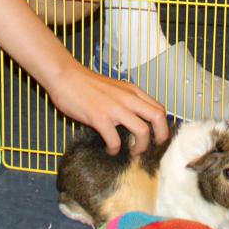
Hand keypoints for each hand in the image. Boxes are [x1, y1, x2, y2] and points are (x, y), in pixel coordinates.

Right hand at [48, 60, 169, 154]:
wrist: (65, 76)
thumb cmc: (86, 83)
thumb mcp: (114, 88)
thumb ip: (126, 100)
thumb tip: (134, 119)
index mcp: (133, 91)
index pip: (159, 108)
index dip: (163, 126)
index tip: (157, 138)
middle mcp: (128, 98)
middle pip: (158, 118)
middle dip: (161, 137)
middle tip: (152, 148)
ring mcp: (115, 108)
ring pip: (142, 131)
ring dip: (140, 146)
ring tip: (133, 152)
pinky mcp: (100, 118)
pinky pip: (115, 140)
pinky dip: (115, 149)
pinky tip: (110, 150)